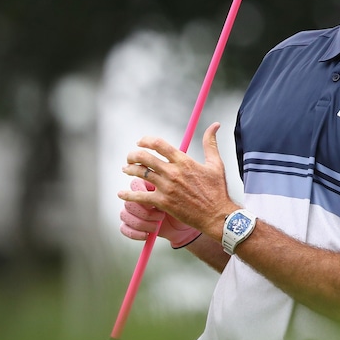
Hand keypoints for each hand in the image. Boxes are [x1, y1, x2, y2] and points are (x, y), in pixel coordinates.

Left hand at [118, 122, 235, 241]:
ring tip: (126, 169)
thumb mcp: (216, 164)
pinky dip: (128, 194)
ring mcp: (166, 188)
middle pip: (144, 157)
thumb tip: (215, 125)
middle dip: (133, 154)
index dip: (146, 140)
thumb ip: (210, 143)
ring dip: (129, 170)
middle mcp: (173, 172)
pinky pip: (140, 196)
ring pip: (140, 174)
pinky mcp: (163, 202)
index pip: (159, 144)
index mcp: (184, 161)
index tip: (140, 142)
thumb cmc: (217, 190)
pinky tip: (121, 193)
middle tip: (130, 156)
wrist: (216, 215)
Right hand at [119, 178, 200, 247]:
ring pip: (125, 214)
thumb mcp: (182, 190)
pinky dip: (134, 233)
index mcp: (148, 184)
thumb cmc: (188, 203)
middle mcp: (138, 195)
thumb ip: (173, 183)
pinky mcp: (131, 223)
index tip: (160, 203)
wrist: (190, 221)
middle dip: (145, 212)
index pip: (136, 184)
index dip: (145, 194)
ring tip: (157, 225)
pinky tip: (146, 235)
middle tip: (161, 216)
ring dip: (142, 222)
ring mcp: (133, 209)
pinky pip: (123, 228)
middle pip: (129, 200)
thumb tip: (167, 181)